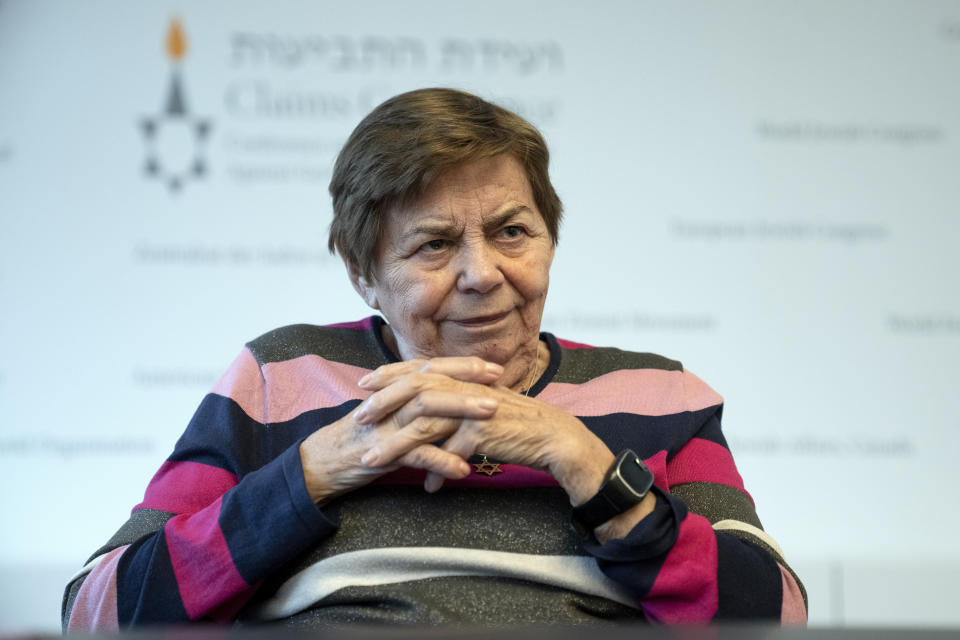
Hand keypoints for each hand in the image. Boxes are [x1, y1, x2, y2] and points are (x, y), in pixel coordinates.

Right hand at [298, 357, 502, 503]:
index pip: (432, 368)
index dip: (463, 365)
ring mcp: (386, 425)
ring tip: (493, 416)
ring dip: (462, 412)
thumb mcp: (391, 416)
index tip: (494, 367)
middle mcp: (392, 401)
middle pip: (433, 381)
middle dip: (468, 380)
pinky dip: (440, 461)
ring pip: (427, 411)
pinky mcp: (380, 452)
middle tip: (500, 381)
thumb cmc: (362, 439)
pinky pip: (414, 454)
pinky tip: (463, 470)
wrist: (321, 463)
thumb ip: (416, 406)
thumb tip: (450, 400)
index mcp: (396, 391)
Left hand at [355, 356, 615, 502]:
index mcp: (463, 379)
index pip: (419, 369)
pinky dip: (437, 471)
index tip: (363, 383)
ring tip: (371, 460)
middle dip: (382, 402)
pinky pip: (452, 454)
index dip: (389, 374)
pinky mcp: (484, 432)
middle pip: (415, 388)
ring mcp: (474, 409)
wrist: (554, 436)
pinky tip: (427, 488)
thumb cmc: (517, 425)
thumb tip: (429, 426)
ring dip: (395, 444)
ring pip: (425, 423)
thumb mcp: (480, 411)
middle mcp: (466, 388)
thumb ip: (454, 413)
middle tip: (358, 417)